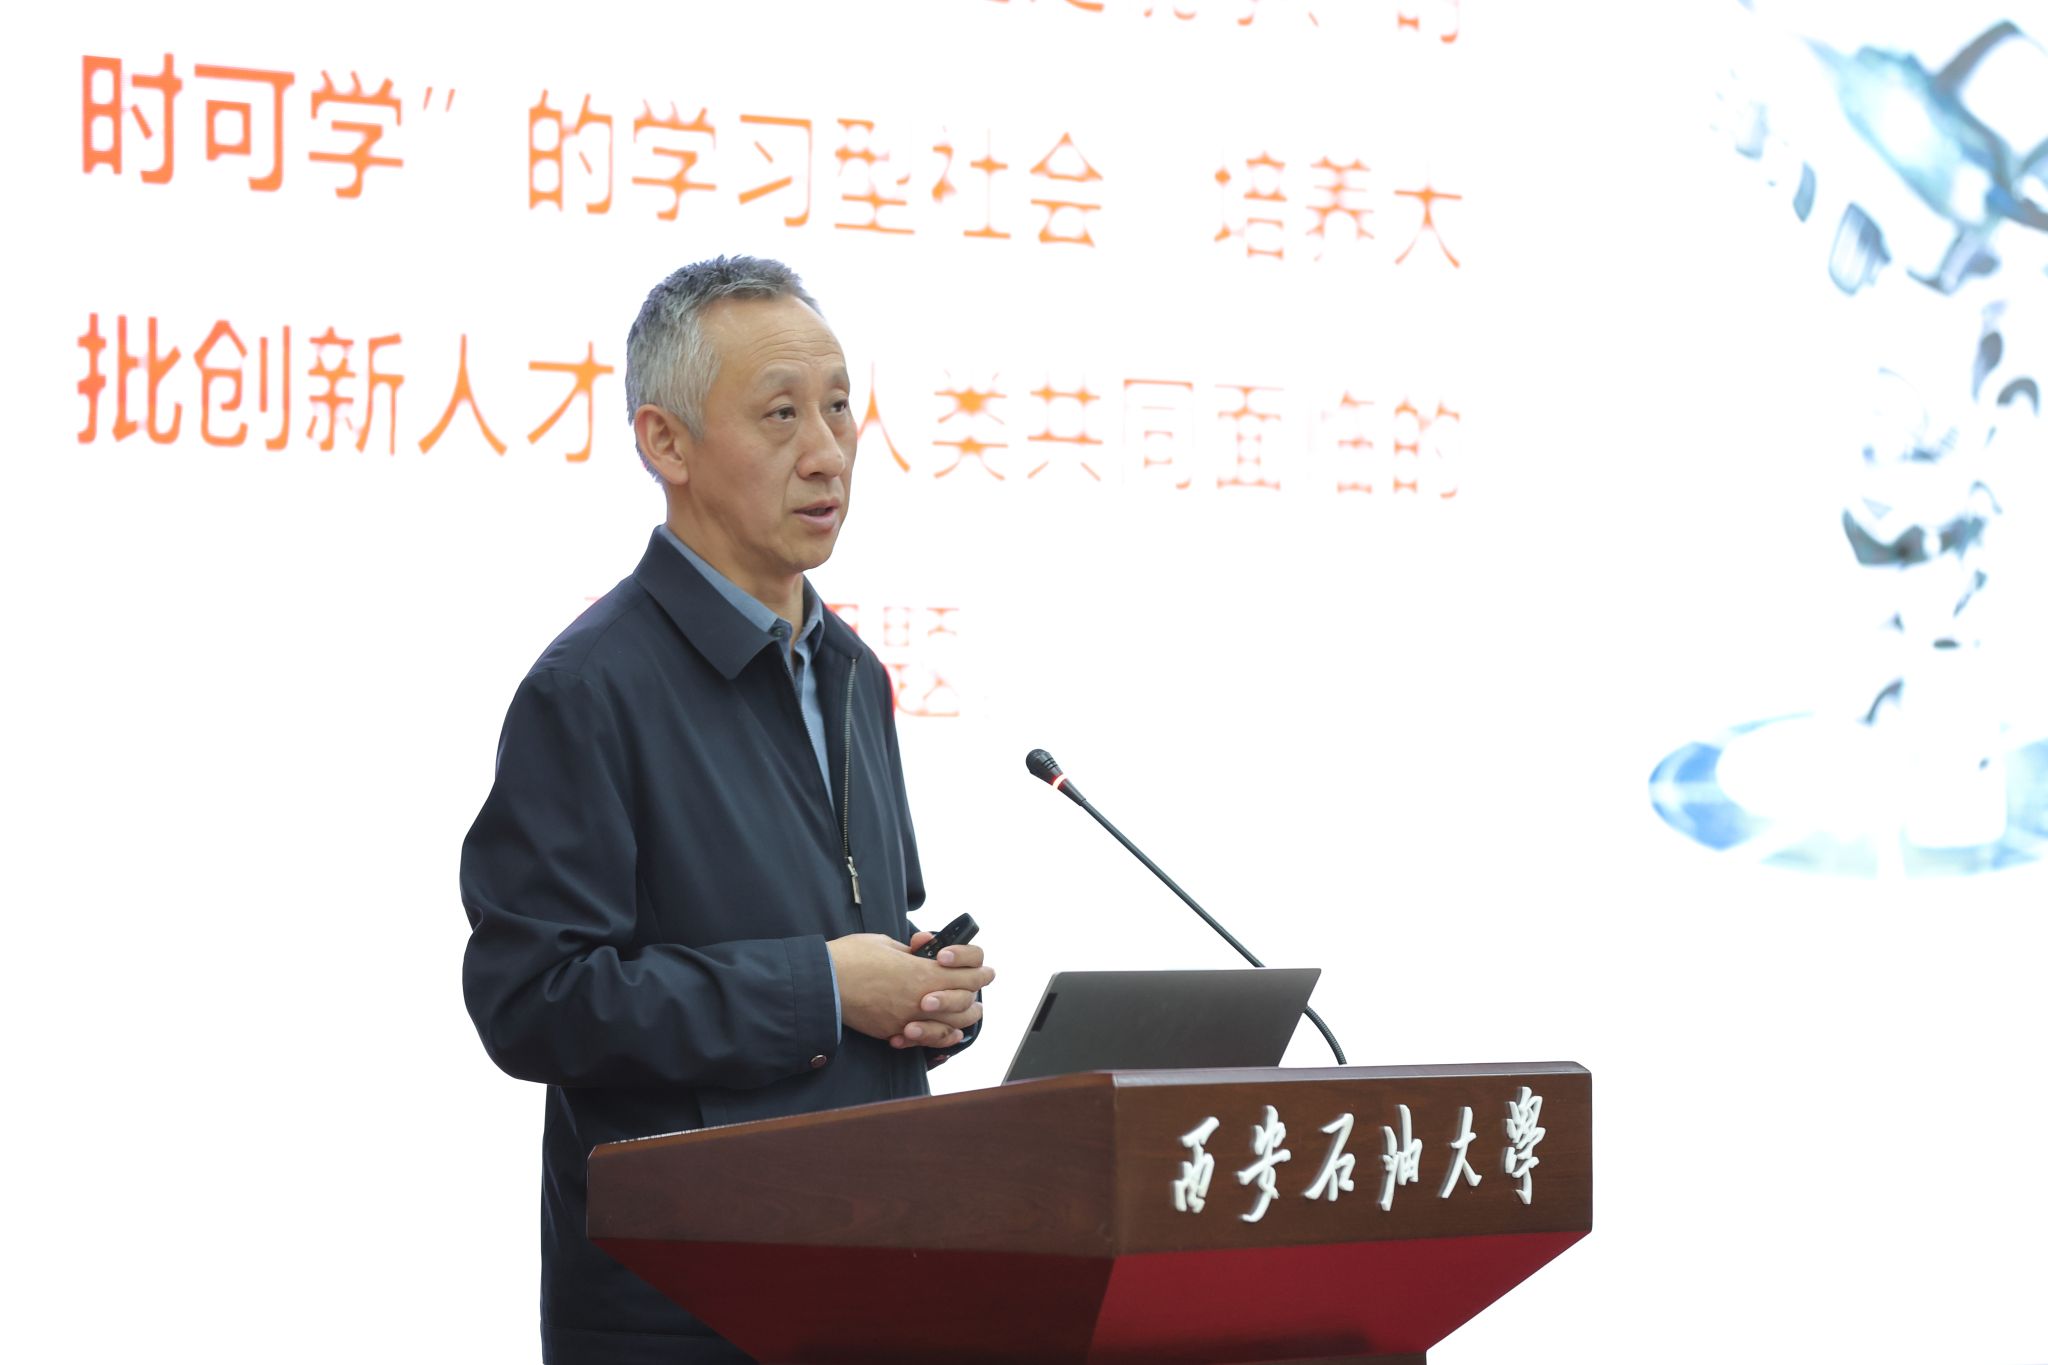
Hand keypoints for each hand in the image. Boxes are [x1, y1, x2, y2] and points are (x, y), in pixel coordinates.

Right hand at [825, 932, 993, 1051]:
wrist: (822, 982)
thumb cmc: (851, 957)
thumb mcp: (886, 943)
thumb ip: (912, 951)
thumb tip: (923, 950)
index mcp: (923, 973)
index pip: (968, 976)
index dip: (980, 972)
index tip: (982, 969)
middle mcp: (921, 1000)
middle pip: (966, 1004)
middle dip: (974, 995)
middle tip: (976, 987)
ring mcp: (907, 1020)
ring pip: (950, 1028)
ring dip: (961, 1019)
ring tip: (965, 1012)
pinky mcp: (891, 1032)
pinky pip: (924, 1040)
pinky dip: (937, 1036)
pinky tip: (942, 1031)